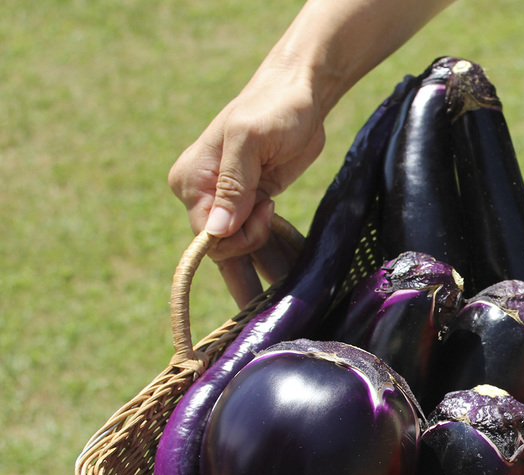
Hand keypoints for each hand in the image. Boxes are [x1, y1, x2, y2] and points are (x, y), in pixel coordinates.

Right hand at [168, 66, 326, 306]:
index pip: (207, 236)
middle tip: (280, 262)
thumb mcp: (250, 140)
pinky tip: (293, 277)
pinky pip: (264, 243)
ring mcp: (233, 205)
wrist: (302, 93)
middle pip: (224, 252)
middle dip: (252, 263)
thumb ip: (233, 184)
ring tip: (290, 303)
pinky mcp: (258, 207)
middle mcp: (205, 198)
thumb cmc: (274, 107)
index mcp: (193, 182)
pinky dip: (277, 257)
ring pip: (244, 254)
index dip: (238, 238)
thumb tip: (216, 230)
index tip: (265, 212)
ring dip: (266, 273)